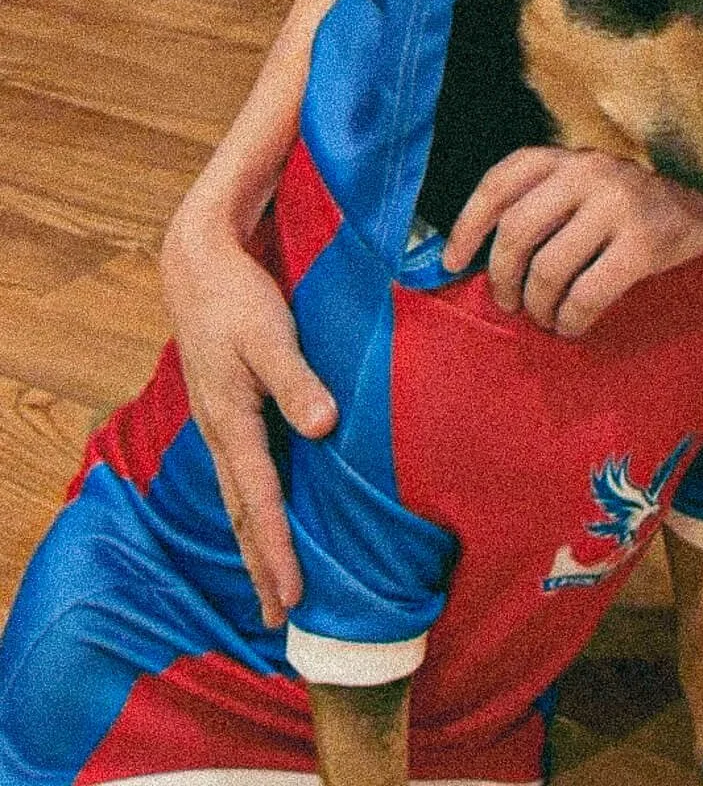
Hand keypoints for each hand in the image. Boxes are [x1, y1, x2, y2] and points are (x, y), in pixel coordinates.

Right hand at [160, 206, 336, 627]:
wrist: (198, 263)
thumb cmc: (238, 296)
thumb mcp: (270, 334)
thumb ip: (298, 380)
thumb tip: (325, 427)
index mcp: (231, 422)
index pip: (261, 501)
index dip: (277, 551)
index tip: (292, 597)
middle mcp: (221, 432)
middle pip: (244, 512)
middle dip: (262, 565)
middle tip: (280, 619)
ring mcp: (220, 423)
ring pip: (240, 496)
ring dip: (256, 542)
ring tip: (272, 585)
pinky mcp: (227, 410)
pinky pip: (242, 473)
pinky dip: (255, 507)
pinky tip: (265, 516)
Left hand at [442, 148, 702, 336]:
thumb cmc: (657, 182)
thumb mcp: (603, 167)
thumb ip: (558, 191)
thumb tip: (500, 250)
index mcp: (571, 152)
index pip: (499, 183)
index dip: (467, 225)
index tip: (452, 261)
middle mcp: (588, 172)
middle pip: (515, 233)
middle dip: (500, 278)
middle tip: (507, 302)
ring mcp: (616, 207)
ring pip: (547, 271)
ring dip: (537, 306)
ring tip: (546, 318)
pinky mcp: (644, 244)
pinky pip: (588, 295)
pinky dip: (572, 320)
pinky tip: (575, 327)